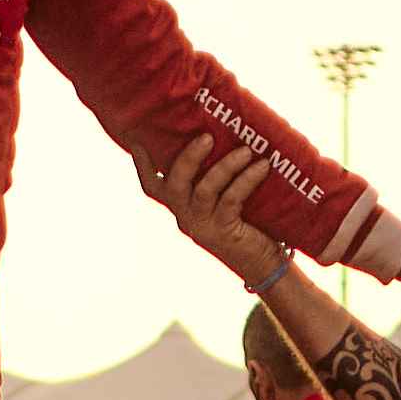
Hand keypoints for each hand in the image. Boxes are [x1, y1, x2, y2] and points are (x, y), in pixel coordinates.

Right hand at [146, 134, 290, 285]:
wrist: (264, 265)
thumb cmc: (250, 225)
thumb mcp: (227, 200)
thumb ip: (220, 177)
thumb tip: (229, 135)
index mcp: (182, 208)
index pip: (154, 187)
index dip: (142, 165)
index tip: (136, 140)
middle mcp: (186, 218)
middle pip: (173, 186)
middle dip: (188, 158)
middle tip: (207, 137)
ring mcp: (203, 227)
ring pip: (204, 190)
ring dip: (226, 166)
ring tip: (246, 150)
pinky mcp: (223, 233)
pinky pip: (231, 199)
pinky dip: (246, 180)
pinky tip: (262, 167)